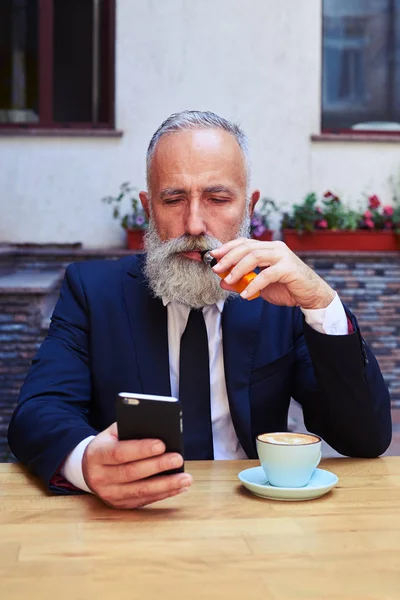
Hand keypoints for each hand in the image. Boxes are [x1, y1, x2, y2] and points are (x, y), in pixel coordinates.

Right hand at [82, 423, 191, 508]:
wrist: (89, 467)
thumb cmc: (108, 444)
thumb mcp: (112, 433)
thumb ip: (131, 429)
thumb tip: (159, 429)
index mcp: (96, 455)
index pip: (118, 453)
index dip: (141, 449)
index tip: (162, 444)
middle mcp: (99, 477)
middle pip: (131, 473)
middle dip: (158, 466)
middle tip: (178, 459)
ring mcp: (109, 494)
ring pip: (140, 491)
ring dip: (166, 485)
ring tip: (186, 478)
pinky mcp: (119, 505)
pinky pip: (145, 500)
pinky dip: (164, 494)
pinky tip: (179, 487)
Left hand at [211, 238, 334, 308]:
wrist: (310, 296)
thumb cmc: (286, 287)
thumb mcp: (259, 285)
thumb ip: (242, 282)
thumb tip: (223, 281)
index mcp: (268, 248)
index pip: (244, 243)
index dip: (228, 248)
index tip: (214, 256)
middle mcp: (275, 248)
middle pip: (247, 247)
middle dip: (229, 257)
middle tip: (217, 268)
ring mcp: (283, 256)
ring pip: (255, 256)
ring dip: (239, 268)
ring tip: (229, 280)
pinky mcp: (289, 268)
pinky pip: (267, 274)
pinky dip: (254, 284)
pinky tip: (246, 294)